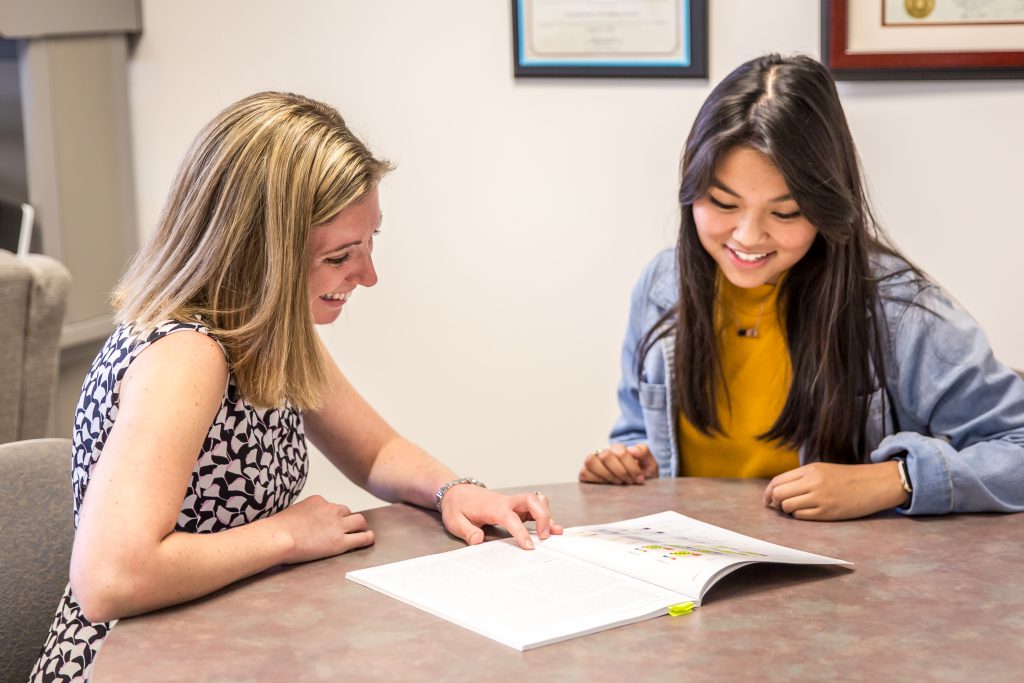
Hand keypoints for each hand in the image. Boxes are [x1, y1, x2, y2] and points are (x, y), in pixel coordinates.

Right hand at [272, 495, 374, 563]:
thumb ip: (300, 515)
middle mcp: (331, 509)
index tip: (327, 523)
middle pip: (346, 511)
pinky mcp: (340, 542)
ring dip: (359, 526)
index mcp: (318, 500)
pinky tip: (369, 539)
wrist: (277, 537)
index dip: (330, 516)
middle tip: (344, 528)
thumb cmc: (276, 529)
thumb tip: (298, 523)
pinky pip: (362, 537)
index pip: (330, 506)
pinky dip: (367, 538)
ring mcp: (337, 525)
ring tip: (361, 532)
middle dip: (346, 519)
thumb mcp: (289, 513)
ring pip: (359, 521)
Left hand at [440, 485, 562, 549]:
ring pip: (536, 500)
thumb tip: (478, 540)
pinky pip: (534, 507)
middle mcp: (506, 502)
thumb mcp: (455, 522)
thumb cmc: (458, 508)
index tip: (529, 546)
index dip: (521, 532)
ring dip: (547, 514)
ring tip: (554, 533)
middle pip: (531, 500)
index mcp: (492, 507)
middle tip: (544, 536)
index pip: (511, 518)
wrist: (457, 492)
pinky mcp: (515, 506)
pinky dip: (545, 515)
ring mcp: (512, 503)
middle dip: (542, 516)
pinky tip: (552, 528)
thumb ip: (467, 531)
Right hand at [579, 443, 657, 484]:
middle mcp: (604, 453)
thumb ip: (644, 453)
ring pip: (591, 460)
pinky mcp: (585, 474)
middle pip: (605, 455)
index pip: (620, 451)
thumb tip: (632, 450)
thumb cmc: (641, 477)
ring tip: (618, 483)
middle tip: (629, 481)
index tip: (639, 478)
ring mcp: (593, 463)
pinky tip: (607, 486)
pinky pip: (584, 473)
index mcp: (619, 449)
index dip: (630, 466)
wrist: (635, 490)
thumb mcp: (649, 466)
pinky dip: (596, 480)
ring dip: (606, 474)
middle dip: (620, 471)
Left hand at [762, 461, 909, 520]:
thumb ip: (801, 478)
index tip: (767, 499)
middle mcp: (812, 482)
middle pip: (778, 494)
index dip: (768, 492)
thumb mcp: (821, 470)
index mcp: (809, 470)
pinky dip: (799, 516)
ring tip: (796, 508)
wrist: (874, 484)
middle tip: (779, 505)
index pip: (777, 481)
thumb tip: (777, 490)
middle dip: (775, 502)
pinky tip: (807, 512)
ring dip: (787, 510)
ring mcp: (820, 498)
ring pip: (788, 506)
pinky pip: (802, 516)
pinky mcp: (828, 512)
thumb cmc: (846, 477)